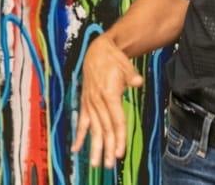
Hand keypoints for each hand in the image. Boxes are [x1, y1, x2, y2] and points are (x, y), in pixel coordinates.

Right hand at [72, 33, 143, 167]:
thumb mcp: (125, 65)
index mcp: (109, 94)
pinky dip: (79, 135)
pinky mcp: (85, 102)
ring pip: (93, 129)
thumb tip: (138, 82)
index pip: (116, 120)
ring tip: (95, 164)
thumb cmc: (114, 59)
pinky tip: (76, 149)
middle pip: (105, 129)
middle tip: (109, 165)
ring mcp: (90, 103)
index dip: (119, 137)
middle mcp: (98, 101)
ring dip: (94, 147)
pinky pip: (82, 121)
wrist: (98, 50)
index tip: (121, 152)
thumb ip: (131, 76)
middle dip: (108, 148)